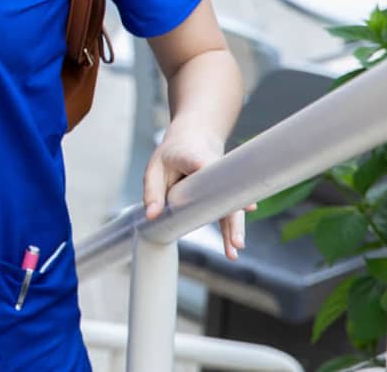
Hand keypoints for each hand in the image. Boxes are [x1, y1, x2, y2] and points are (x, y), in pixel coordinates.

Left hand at [144, 126, 250, 259]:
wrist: (195, 138)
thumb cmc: (172, 155)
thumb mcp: (155, 167)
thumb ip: (152, 191)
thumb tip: (151, 216)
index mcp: (189, 156)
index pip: (193, 160)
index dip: (198, 163)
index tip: (202, 166)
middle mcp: (212, 169)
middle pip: (222, 191)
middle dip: (229, 214)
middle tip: (235, 238)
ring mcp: (222, 182)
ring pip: (230, 205)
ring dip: (234, 227)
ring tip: (235, 249)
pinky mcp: (224, 192)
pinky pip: (228, 211)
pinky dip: (230, 228)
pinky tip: (233, 248)